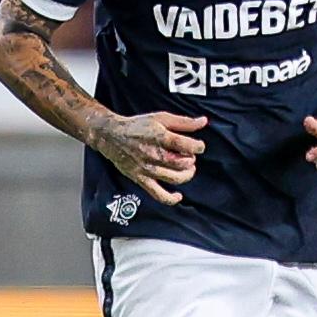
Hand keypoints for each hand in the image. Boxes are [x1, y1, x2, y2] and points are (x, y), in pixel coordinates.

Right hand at [87, 109, 206, 204]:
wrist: (112, 136)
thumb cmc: (137, 126)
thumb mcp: (161, 118)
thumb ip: (184, 122)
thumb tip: (204, 121)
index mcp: (160, 137)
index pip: (187, 146)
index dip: (198, 147)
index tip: (198, 146)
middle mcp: (154, 154)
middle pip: (183, 163)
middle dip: (191, 160)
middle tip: (188, 156)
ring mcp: (148, 169)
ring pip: (175, 178)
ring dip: (186, 175)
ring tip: (186, 168)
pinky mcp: (141, 179)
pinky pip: (159, 194)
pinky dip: (171, 198)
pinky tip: (178, 195)